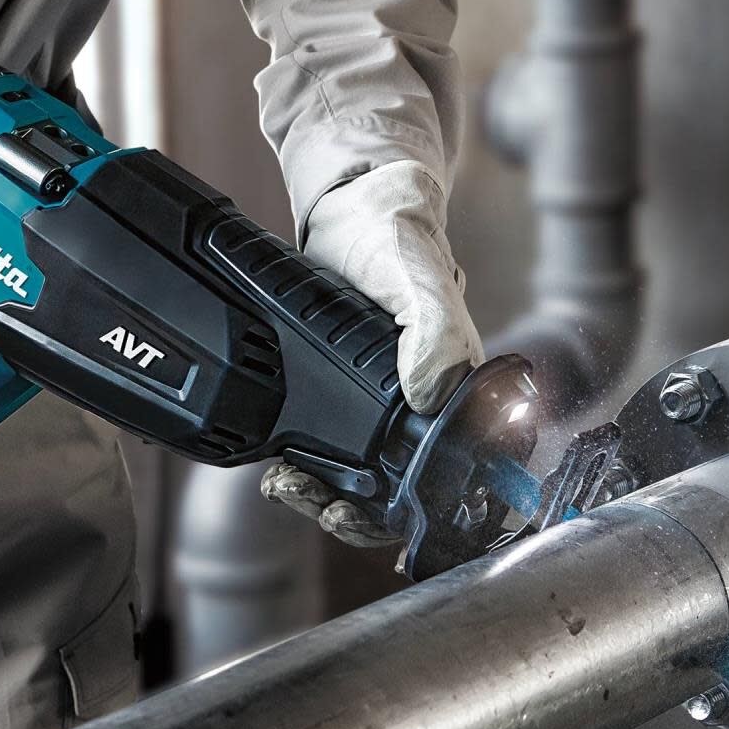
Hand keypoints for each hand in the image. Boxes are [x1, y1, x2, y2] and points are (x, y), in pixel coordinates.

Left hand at [262, 159, 482, 546]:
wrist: (348, 208)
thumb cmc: (396, 236)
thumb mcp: (419, 277)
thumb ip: (434, 328)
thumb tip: (429, 394)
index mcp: (450, 388)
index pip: (448, 471)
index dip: (413, 508)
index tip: (376, 520)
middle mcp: (414, 403)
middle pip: (392, 486)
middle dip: (354, 512)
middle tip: (317, 506)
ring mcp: (371, 399)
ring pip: (354, 473)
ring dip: (322, 493)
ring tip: (286, 487)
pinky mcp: (335, 389)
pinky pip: (323, 442)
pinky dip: (303, 464)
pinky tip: (278, 465)